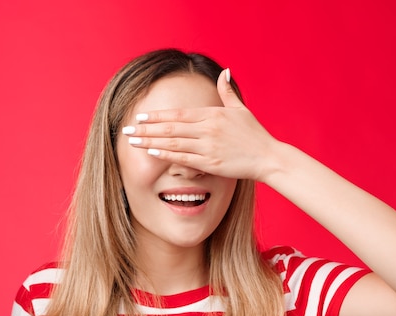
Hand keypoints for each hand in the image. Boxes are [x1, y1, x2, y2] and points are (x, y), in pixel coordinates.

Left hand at [122, 69, 278, 180]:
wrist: (268, 157)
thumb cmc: (254, 134)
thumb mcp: (240, 110)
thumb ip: (227, 92)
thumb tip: (224, 72)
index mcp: (212, 114)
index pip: (178, 114)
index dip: (157, 115)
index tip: (140, 117)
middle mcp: (208, 129)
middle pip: (170, 127)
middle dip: (146, 129)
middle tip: (126, 131)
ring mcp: (208, 147)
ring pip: (173, 143)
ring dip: (150, 142)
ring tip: (133, 142)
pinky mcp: (211, 163)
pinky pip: (184, 158)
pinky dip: (167, 155)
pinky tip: (152, 153)